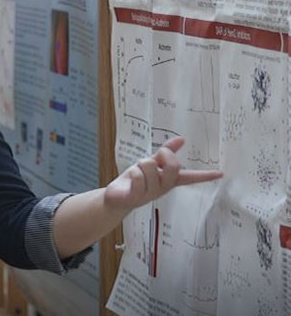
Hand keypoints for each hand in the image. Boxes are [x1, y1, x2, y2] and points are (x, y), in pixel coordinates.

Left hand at [104, 137, 222, 210]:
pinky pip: (139, 177)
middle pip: (173, 166)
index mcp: (169, 180)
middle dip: (163, 156)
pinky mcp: (137, 196)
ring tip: (136, 173)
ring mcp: (151, 193)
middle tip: (154, 159)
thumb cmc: (135, 179)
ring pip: (150, 166)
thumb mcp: (151, 163)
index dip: (205, 175)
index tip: (221, 173)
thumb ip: (165, 153)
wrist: (116, 197)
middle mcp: (163, 187)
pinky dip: (133, 173)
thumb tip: (182, 139)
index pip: (190, 177)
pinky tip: (131, 181)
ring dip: (140, 165)